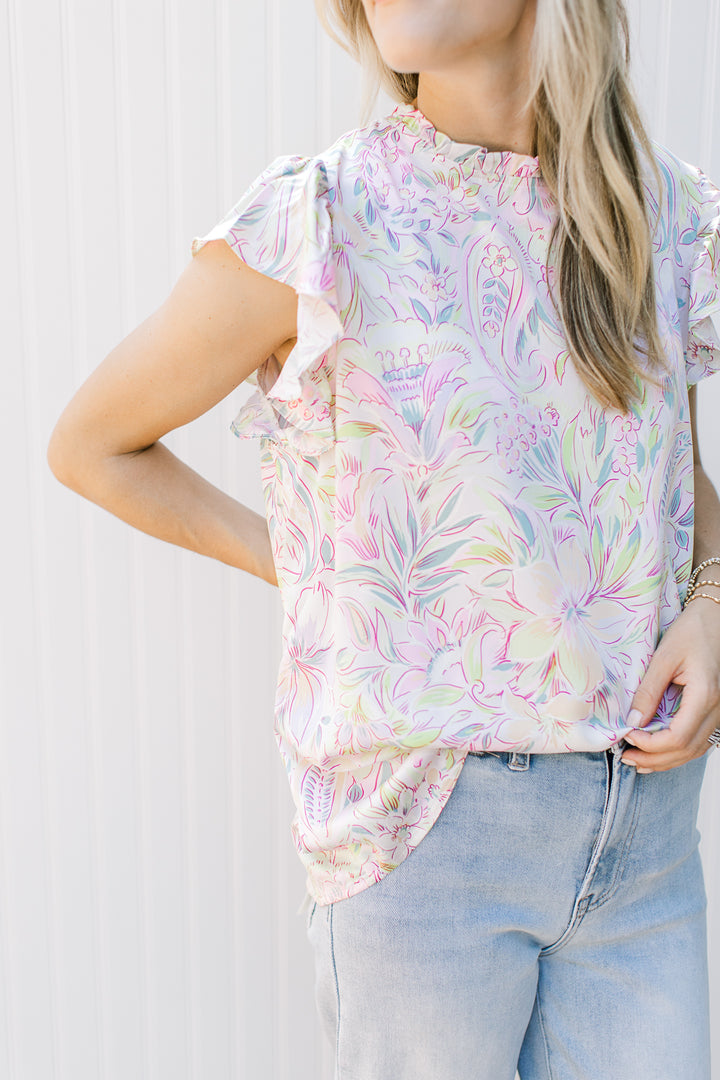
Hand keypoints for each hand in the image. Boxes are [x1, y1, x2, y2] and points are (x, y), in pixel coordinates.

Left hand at [621, 599, 719, 772]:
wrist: (717, 618)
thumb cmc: (693, 631)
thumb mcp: (665, 657)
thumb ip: (648, 690)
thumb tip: (633, 720)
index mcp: (705, 696)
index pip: (678, 737)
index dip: (650, 744)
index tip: (627, 735)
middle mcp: (718, 709)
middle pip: (687, 750)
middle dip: (654, 759)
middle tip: (626, 757)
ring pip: (696, 750)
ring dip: (666, 760)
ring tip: (637, 760)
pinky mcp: (716, 710)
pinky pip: (700, 740)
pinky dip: (679, 751)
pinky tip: (659, 753)